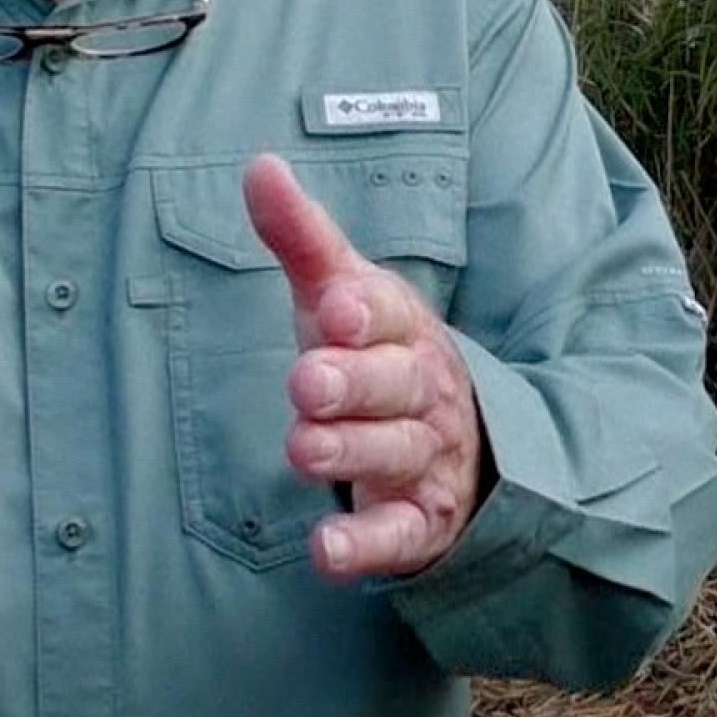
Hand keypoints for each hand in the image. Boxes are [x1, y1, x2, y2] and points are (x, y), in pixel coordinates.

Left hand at [242, 154, 482, 580]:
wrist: (459, 441)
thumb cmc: (376, 355)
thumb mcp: (342, 294)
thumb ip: (302, 238)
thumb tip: (258, 165)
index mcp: (407, 329)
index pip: (393, 315)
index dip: (365, 314)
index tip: (334, 310)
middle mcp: (425, 392)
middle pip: (396, 385)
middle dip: (353, 383)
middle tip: (307, 381)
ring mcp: (427, 458)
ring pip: (396, 454)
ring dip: (351, 452)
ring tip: (302, 448)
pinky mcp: (420, 523)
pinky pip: (397, 536)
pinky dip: (364, 545)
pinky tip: (325, 551)